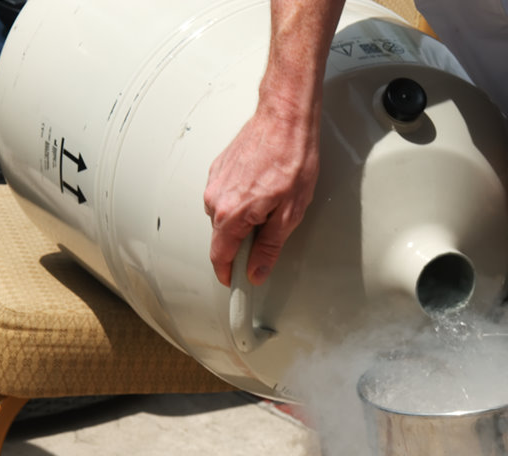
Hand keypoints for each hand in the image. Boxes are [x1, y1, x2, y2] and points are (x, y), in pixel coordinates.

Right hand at [203, 106, 317, 286]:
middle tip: (268, 237)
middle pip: (222, 238)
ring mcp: (215, 182)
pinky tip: (263, 190)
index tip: (234, 284)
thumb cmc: (292, 159)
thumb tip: (257, 271)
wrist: (285, 118)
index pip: (220, 257)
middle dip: (241, 245)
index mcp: (232, 214)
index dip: (228, 274)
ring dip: (242, 221)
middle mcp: (216, 198)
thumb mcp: (290, 213)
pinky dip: (240, 202)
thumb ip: (269, 247)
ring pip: (223, 217)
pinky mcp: (219, 169)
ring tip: (271, 205)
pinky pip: (225, 198)